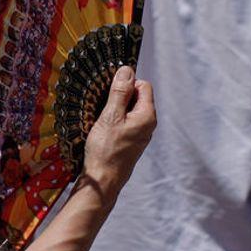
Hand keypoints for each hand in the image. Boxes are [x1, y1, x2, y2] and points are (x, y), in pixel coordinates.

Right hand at [80, 66, 155, 196]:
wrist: (103, 180)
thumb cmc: (106, 150)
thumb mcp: (110, 116)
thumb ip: (120, 92)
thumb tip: (127, 70)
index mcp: (147, 116)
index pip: (143, 85)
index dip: (126, 83)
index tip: (110, 91)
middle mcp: (148, 124)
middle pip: (137, 96)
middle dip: (120, 96)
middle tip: (104, 106)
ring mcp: (140, 133)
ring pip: (129, 109)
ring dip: (115, 108)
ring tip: (102, 119)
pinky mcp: (131, 141)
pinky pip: (125, 121)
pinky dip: (114, 120)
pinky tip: (103, 129)